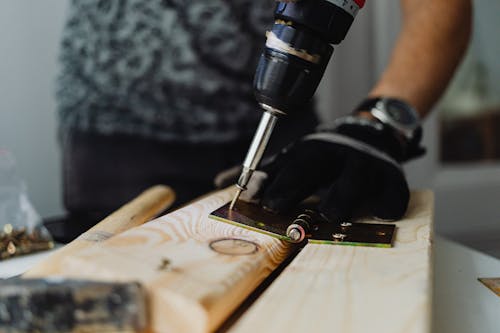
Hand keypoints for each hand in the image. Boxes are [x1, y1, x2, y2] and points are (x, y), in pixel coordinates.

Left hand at [245, 115, 424, 222]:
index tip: (260, 204)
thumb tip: (221, 183)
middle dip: (294, 185)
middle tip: (277, 206)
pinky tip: (381, 213)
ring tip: (331, 213)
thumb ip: (264, 173)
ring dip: (341, 195)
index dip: (275, 184)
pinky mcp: (392, 177)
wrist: (371, 133)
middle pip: (313, 166)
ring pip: (354, 178)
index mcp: (311, 150)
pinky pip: (393, 191)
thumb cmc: (325, 155)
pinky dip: (388, 203)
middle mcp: (336, 154)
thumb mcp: (295, 158)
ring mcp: (365, 164)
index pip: (289, 165)